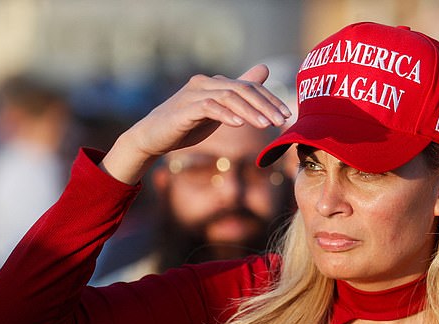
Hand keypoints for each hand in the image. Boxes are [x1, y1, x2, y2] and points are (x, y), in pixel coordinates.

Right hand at [100, 64, 291, 183]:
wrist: (151, 138)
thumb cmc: (185, 126)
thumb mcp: (217, 110)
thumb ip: (239, 93)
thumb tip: (264, 70)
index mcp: (214, 83)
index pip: (248, 86)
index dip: (269, 99)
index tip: (286, 115)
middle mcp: (204, 83)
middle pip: (241, 89)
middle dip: (264, 105)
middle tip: (281, 121)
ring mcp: (193, 94)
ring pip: (228, 97)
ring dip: (250, 111)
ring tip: (266, 125)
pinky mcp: (183, 109)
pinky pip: (209, 107)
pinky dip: (225, 115)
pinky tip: (239, 125)